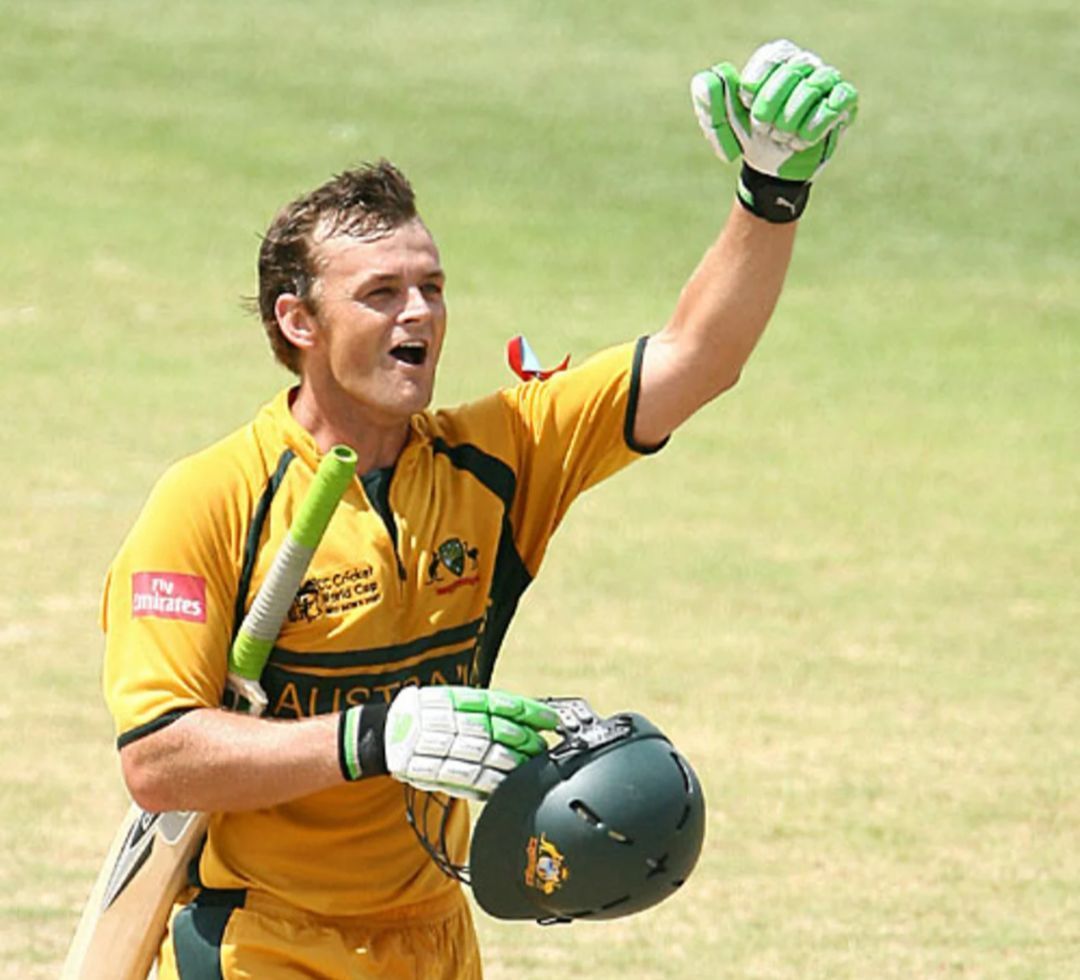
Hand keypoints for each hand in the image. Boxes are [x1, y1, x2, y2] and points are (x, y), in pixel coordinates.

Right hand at [338, 686, 559, 800]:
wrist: (386, 733)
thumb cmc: (425, 713)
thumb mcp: (451, 699)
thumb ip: (483, 707)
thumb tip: (521, 714)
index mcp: (459, 700)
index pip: (501, 704)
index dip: (530, 712)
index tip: (551, 719)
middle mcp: (454, 721)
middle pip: (500, 731)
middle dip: (527, 740)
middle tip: (546, 747)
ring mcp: (446, 747)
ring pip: (489, 756)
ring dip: (517, 763)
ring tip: (535, 766)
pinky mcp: (439, 771)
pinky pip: (472, 779)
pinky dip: (494, 783)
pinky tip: (511, 784)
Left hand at [691, 39, 857, 220]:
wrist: (771, 170)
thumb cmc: (749, 137)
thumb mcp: (723, 122)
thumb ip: (710, 98)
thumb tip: (707, 79)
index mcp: (775, 58)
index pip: (769, 61)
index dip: (756, 93)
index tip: (750, 113)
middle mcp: (803, 62)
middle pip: (792, 72)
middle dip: (772, 110)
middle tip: (766, 131)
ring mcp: (826, 80)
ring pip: (814, 87)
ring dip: (791, 121)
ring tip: (783, 138)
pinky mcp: (844, 100)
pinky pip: (838, 101)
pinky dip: (816, 125)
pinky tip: (802, 141)